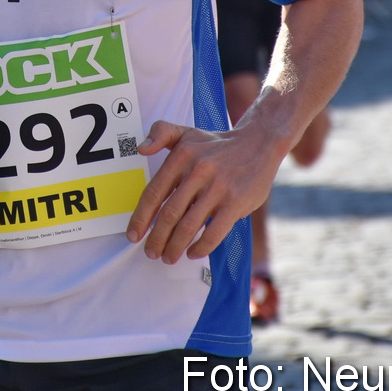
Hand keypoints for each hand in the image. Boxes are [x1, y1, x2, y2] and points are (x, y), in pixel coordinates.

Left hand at [125, 120, 283, 262]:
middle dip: (156, 238)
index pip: (154, 192)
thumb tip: (140, 150)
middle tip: (151, 252)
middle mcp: (198, 171)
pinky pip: (214, 232)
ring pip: (189, 225)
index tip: (133, 235)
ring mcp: (218, 188)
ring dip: (175, 246)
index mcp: (181, 156)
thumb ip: (160, 134)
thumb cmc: (216, 144)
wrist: (258, 143)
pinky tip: (193, 253)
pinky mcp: (236, 203)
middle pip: (169, 213)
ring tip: (169, 257)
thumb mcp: (185, 132)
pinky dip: (201, 247)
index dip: (141, 217)